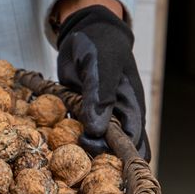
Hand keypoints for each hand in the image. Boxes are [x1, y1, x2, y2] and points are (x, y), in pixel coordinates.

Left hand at [56, 5, 149, 160]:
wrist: (83, 34)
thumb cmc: (100, 46)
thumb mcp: (100, 67)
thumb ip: (99, 97)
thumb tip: (96, 131)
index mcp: (131, 108)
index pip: (134, 142)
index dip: (123, 156)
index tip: (101, 156)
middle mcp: (118, 118)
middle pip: (116, 151)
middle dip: (101, 159)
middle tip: (82, 153)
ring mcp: (99, 119)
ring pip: (96, 147)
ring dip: (84, 153)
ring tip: (71, 149)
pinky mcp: (81, 117)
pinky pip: (78, 136)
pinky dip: (70, 142)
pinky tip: (59, 145)